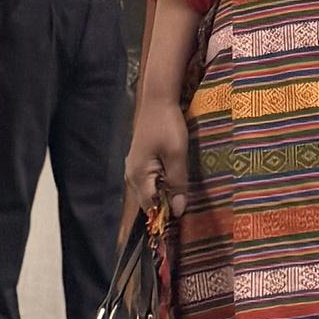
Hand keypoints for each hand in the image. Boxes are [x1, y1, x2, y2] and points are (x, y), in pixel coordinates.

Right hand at [123, 95, 189, 220]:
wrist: (158, 100)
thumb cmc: (168, 126)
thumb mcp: (177, 155)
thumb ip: (177, 183)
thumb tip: (178, 211)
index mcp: (138, 176)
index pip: (150, 207)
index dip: (165, 215)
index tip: (183, 218)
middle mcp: (131, 175)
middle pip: (148, 200)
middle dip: (166, 205)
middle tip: (187, 205)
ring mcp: (134, 167)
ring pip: (150, 190)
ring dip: (165, 194)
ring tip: (183, 193)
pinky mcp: (140, 160)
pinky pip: (150, 180)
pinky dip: (162, 183)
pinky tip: (175, 179)